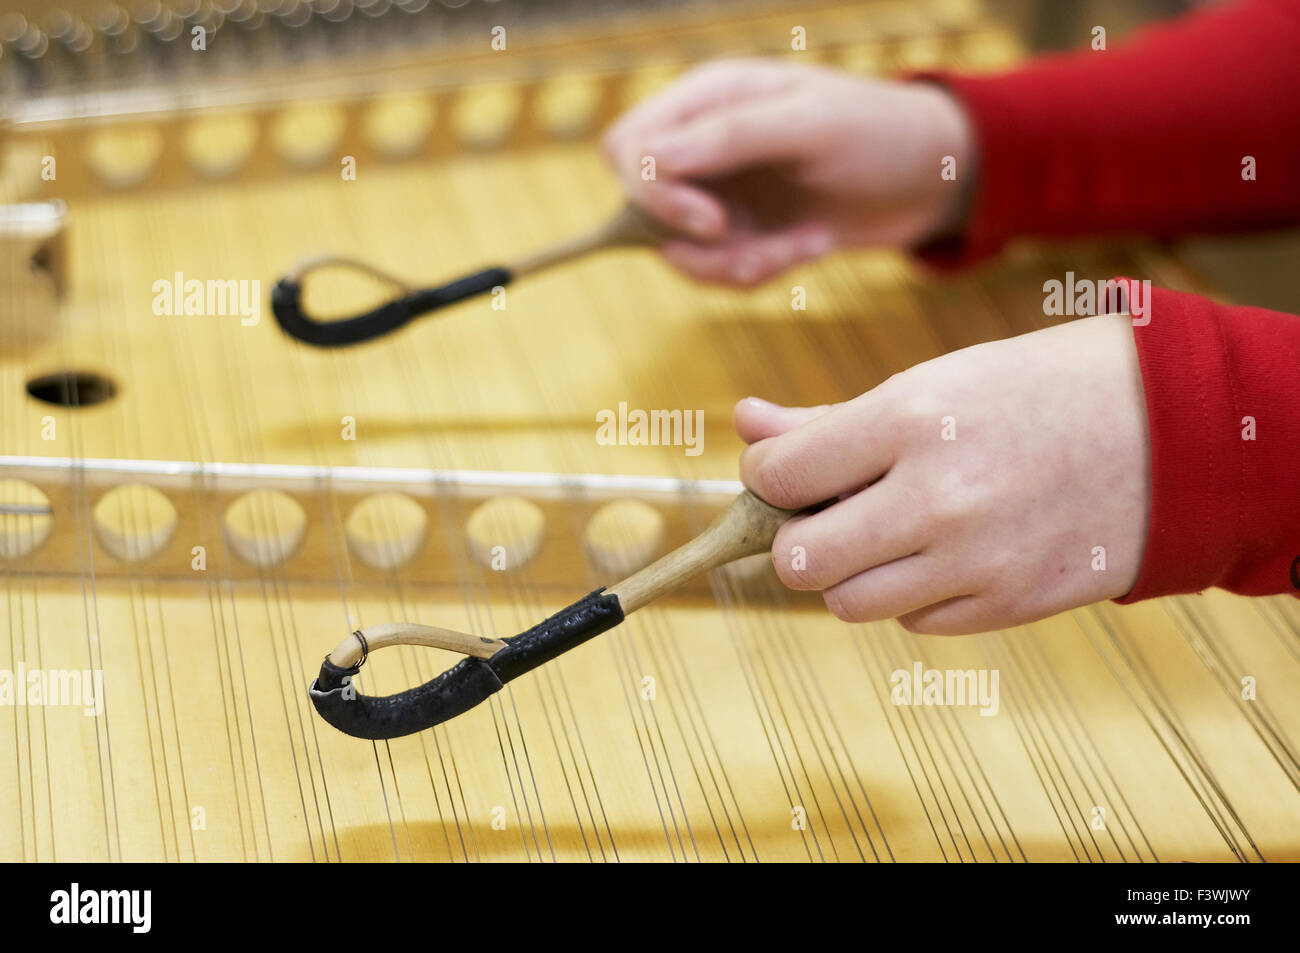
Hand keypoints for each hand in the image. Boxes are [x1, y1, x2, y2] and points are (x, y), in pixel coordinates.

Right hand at [603, 59, 973, 286]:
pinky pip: (718, 272)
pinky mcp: (741, 234)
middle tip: (750, 249)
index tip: (710, 221)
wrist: (929, 178)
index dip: (653, 192)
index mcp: (709, 97)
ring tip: (805, 245)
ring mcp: (718, 192)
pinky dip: (762, 272)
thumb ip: (731, 137)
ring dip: (738, 265)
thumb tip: (653, 159)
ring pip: (679, 251)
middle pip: (641, 207)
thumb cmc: (877, 132)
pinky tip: (813, 245)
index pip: (630, 147)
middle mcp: (702, 145)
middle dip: (694, 242)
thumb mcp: (811, 125)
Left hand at [735, 314, 1151, 633]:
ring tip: (885, 534)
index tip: (786, 470)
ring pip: (847, 603)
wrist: (1170, 431)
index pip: (778, 475)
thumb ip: (828, 419)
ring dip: (849, 573)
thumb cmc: (1036, 392)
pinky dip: (911, 595)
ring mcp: (975, 562)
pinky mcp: (1007, 606)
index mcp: (909, 421)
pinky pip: (914, 623)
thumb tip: (746, 426)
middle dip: (795, 538)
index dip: (767, 474)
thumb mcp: (932, 382)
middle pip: (798, 560)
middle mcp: (936, 500)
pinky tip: (944, 554)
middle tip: (822, 516)